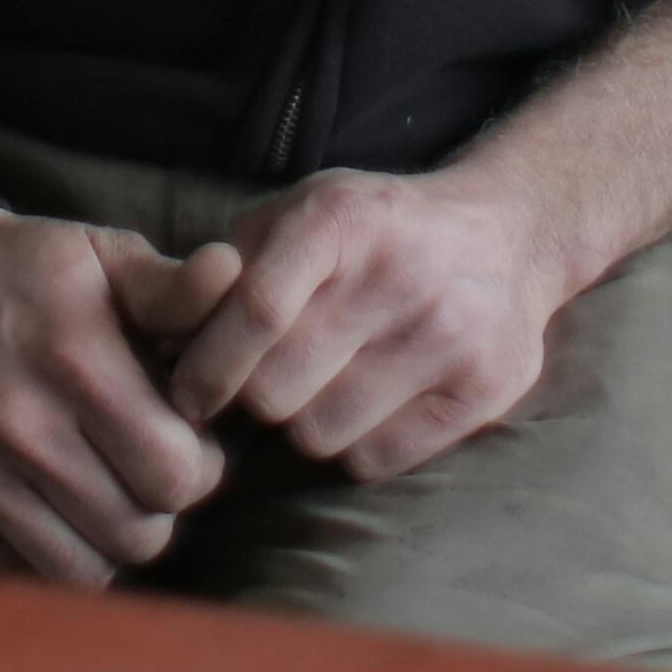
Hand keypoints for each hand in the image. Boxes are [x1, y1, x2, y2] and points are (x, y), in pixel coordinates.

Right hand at [0, 206, 245, 587]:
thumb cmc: (23, 267)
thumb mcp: (100, 253)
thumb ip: (173, 286)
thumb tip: (236, 282)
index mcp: (75, 358)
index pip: (176, 474)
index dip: (202, 467)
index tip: (188, 441)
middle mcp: (19, 422)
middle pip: (138, 533)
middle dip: (161, 509)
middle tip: (149, 471)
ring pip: (83, 570)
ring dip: (109, 541)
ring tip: (107, 494)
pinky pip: (17, 572)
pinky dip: (48, 554)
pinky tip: (54, 506)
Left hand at [162, 161, 577, 481]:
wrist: (509, 235)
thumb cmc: (376, 230)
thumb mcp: (304, 211)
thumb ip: (233, 267)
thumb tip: (163, 342)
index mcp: (342, 221)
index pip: (255, 311)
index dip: (208, 366)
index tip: (186, 396)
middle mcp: (399, 275)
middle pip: (278, 388)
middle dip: (252, 398)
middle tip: (259, 387)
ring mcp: (448, 337)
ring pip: (321, 433)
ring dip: (303, 425)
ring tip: (317, 390)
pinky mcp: (482, 391)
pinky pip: (376, 460)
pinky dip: (355, 447)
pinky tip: (364, 407)